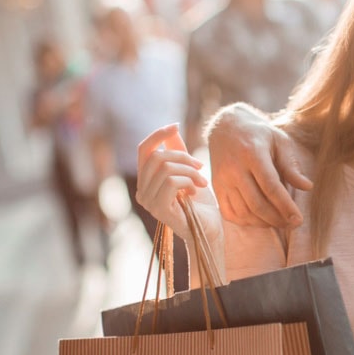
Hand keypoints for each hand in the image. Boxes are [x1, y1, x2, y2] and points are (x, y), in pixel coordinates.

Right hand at [136, 124, 219, 245]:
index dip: (158, 135)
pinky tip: (196, 191)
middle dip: (183, 157)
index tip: (175, 125)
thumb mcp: (189, 171)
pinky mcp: (158, 209)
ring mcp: (147, 201)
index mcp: (146, 181)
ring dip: (190, 171)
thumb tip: (172, 129)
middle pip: (157, 156)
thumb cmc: (202, 203)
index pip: (143, 150)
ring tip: (201, 181)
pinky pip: (172, 181)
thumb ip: (179, 152)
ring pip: (166, 168)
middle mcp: (141, 191)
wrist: (212, 228)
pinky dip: (189, 181)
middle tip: (201, 167)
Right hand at [204, 104, 311, 228]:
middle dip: (277, 219)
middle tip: (292, 224)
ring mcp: (222, 180)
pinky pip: (229, 213)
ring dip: (263, 222)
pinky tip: (260, 219)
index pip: (271, 186)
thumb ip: (291, 165)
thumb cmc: (259, 135)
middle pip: (256, 203)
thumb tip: (308, 187)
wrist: (226, 128)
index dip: (285, 206)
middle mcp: (234, 169)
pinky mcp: (216, 188)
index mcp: (253, 154)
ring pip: (243, 212)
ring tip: (279, 222)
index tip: (299, 219)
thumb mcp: (279, 141)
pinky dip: (245, 222)